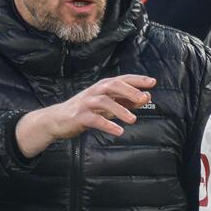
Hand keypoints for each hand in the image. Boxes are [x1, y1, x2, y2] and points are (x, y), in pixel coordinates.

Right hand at [15, 74, 156, 157]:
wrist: (57, 120)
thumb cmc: (86, 110)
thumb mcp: (107, 105)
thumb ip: (126, 100)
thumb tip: (146, 96)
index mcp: (102, 87)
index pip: (122, 79)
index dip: (137, 80)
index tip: (152, 82)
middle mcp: (94, 92)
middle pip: (113, 85)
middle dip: (129, 90)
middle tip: (143, 98)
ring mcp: (86, 103)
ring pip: (104, 102)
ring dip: (119, 109)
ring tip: (133, 120)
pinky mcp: (79, 116)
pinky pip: (94, 120)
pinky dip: (107, 125)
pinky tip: (118, 131)